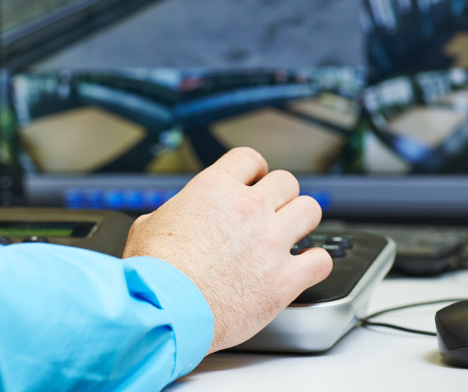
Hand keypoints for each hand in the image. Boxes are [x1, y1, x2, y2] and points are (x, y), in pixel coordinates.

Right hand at [122, 147, 332, 353]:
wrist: (165, 308)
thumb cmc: (153, 272)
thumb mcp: (147, 226)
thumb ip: (171, 215)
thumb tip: (171, 219)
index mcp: (214, 189)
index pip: (249, 159)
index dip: (253, 171)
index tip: (253, 182)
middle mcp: (249, 209)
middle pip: (287, 181)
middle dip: (280, 195)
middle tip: (271, 212)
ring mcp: (271, 242)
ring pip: (311, 210)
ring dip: (302, 221)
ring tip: (291, 234)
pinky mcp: (285, 278)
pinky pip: (321, 260)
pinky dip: (315, 262)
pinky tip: (304, 267)